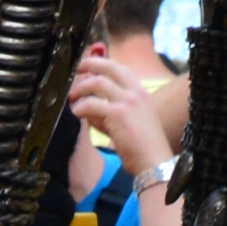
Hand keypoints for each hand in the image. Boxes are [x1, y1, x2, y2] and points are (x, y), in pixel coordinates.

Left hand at [68, 45, 173, 184]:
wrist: (154, 162)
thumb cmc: (144, 147)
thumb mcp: (134, 121)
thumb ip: (114, 111)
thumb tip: (90, 108)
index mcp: (142, 92)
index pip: (120, 68)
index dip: (103, 65)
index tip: (89, 68)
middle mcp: (136, 92)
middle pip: (109, 67)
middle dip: (90, 64)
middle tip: (77, 69)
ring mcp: (127, 101)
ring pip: (97, 82)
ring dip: (81, 88)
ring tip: (72, 96)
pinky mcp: (117, 114)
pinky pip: (92, 104)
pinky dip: (80, 107)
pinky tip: (76, 113)